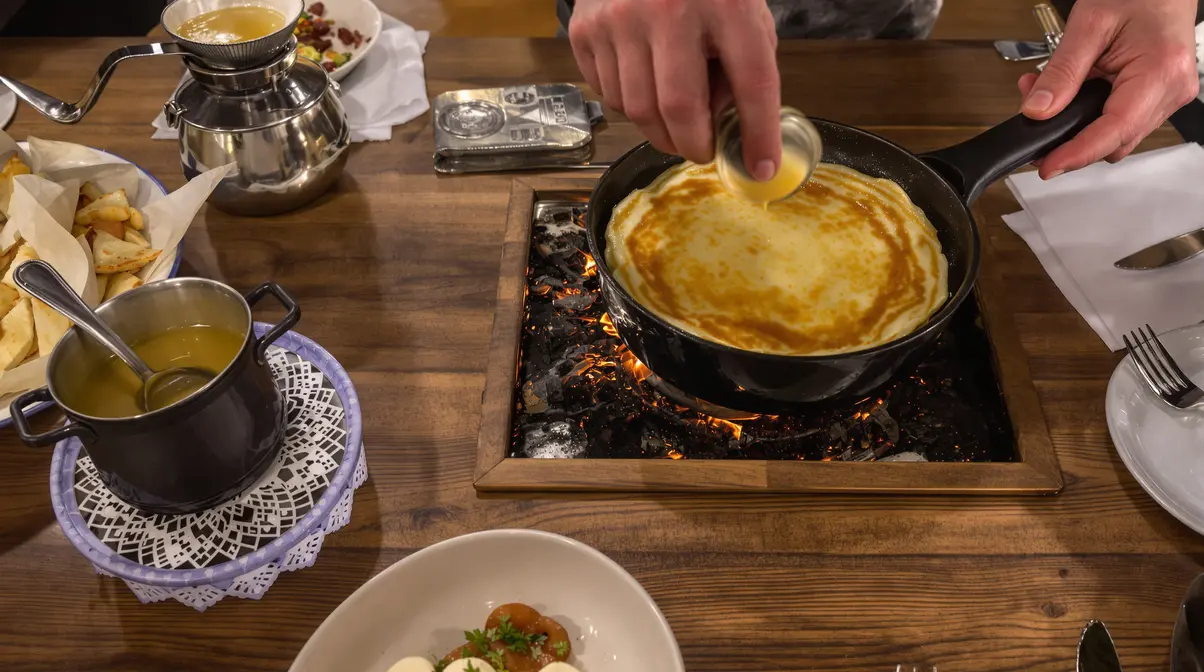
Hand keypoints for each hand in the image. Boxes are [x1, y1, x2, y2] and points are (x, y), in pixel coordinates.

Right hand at [568, 0, 782, 179]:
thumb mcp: (741, 10)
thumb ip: (743, 64)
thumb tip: (728, 125)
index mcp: (725, 3)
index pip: (751, 81)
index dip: (758, 133)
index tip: (760, 168)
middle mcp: (667, 10)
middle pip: (677, 109)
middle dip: (693, 144)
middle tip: (702, 148)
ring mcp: (618, 19)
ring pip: (636, 110)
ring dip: (658, 128)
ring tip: (672, 113)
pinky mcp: (585, 29)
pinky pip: (607, 93)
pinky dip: (628, 104)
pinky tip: (642, 82)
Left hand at [1018, 0, 1198, 178]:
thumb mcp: (1089, 26)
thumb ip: (1061, 72)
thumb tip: (1037, 111)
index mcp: (1160, 71)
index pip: (1115, 130)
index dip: (1078, 154)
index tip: (1048, 166)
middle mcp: (1171, 90)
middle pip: (1115, 140)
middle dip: (1070, 136)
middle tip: (1034, 119)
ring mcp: (1169, 95)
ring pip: (1116, 135)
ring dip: (1078, 126)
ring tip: (1048, 98)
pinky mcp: (1160, 95)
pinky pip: (1122, 119)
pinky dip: (1092, 114)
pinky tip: (1072, 96)